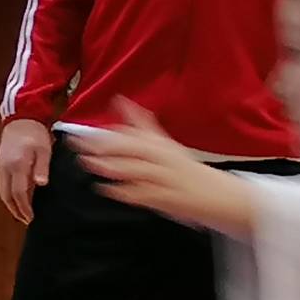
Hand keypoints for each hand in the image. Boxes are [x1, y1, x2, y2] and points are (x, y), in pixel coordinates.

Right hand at [0, 119, 52, 222]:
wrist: (21, 118)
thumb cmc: (35, 133)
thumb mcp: (44, 149)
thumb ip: (42, 167)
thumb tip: (41, 184)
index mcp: (17, 165)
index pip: (19, 193)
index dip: (24, 208)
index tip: (31, 218)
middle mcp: (6, 168)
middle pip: (7, 196)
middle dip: (15, 210)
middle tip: (25, 220)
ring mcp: (1, 166)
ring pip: (3, 191)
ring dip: (11, 204)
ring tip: (21, 213)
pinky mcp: (0, 164)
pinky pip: (2, 184)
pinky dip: (8, 195)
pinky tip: (16, 198)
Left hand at [65, 102, 253, 234]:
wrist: (220, 196)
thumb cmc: (188, 171)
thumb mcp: (166, 145)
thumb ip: (143, 125)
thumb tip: (121, 101)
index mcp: (162, 146)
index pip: (134, 134)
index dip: (110, 132)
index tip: (86, 130)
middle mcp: (163, 159)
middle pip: (131, 149)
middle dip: (104, 146)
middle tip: (79, 144)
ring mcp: (165, 179)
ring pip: (135, 170)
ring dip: (110, 166)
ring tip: (89, 163)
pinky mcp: (166, 199)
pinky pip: (142, 194)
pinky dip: (123, 192)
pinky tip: (105, 189)